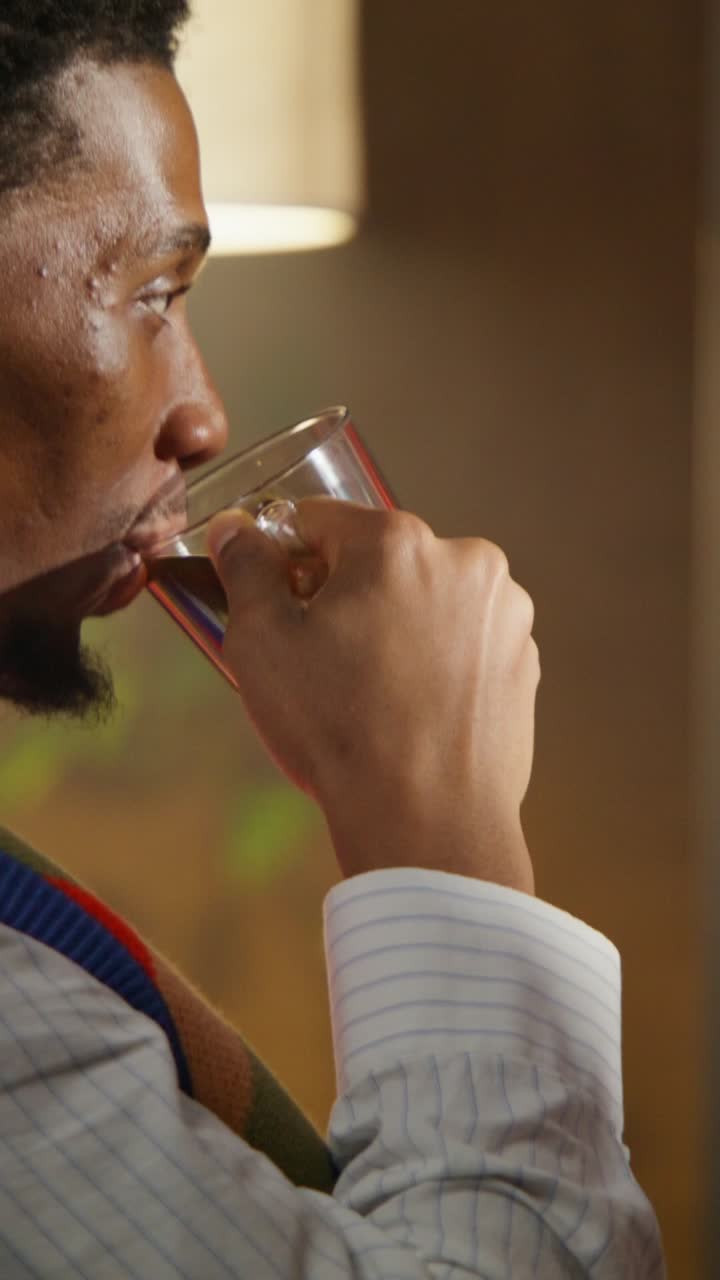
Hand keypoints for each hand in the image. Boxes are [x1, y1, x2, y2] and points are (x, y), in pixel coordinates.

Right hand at [207, 501, 538, 892]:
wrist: (428, 821)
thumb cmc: (341, 731)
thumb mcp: (262, 644)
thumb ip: (246, 570)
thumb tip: (237, 530)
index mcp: (397, 542)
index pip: (319, 521)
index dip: (285, 563)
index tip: (279, 605)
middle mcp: (464, 561)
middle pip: (379, 559)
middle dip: (346, 596)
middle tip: (324, 662)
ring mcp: (503, 614)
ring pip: (425, 599)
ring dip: (396, 625)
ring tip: (372, 693)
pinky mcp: (522, 661)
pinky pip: (463, 640)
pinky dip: (436, 660)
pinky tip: (412, 708)